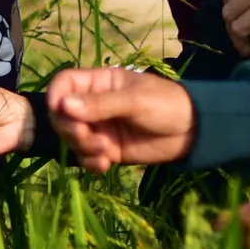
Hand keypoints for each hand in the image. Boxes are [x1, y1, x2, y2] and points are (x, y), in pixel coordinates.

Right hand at [46, 67, 194, 172]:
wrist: (193, 132)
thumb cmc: (166, 104)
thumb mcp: (134, 101)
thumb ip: (100, 105)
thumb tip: (63, 105)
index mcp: (98, 83)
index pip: (63, 84)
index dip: (56, 97)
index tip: (61, 112)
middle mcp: (93, 105)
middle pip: (61, 115)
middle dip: (70, 129)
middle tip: (87, 137)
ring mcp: (99, 128)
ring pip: (72, 139)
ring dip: (82, 147)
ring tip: (105, 151)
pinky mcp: (108, 150)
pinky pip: (86, 157)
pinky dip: (91, 163)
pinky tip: (106, 165)